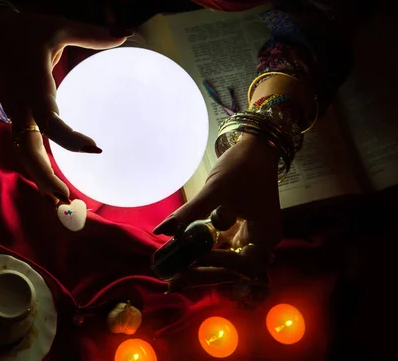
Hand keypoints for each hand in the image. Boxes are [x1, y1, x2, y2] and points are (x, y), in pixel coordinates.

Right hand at [0, 7, 129, 201]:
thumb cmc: (22, 30)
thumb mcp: (58, 26)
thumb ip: (92, 34)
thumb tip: (127, 33)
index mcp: (33, 88)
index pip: (50, 122)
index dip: (70, 139)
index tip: (95, 149)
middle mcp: (21, 107)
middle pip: (28, 151)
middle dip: (44, 177)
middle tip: (66, 199)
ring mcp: (14, 113)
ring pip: (24, 152)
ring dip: (39, 177)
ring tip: (59, 199)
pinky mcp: (14, 114)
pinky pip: (24, 144)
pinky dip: (35, 164)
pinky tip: (49, 177)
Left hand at [153, 135, 282, 291]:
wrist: (255, 145)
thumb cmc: (242, 168)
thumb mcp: (215, 192)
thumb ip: (189, 214)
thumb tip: (162, 231)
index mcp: (264, 236)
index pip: (239, 266)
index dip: (213, 270)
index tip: (187, 268)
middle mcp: (260, 241)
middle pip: (230, 268)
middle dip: (202, 273)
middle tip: (173, 281)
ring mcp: (249, 234)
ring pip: (224, 258)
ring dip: (200, 263)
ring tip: (174, 271)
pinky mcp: (239, 226)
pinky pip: (220, 245)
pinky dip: (202, 249)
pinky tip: (183, 253)